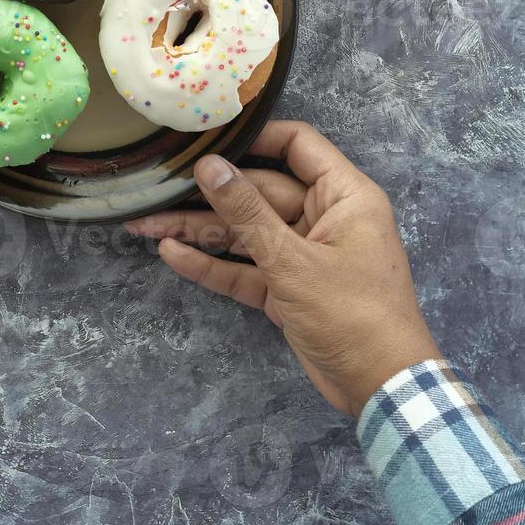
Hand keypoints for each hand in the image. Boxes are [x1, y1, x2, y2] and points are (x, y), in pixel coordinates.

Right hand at [124, 121, 440, 416]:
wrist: (379, 387)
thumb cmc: (351, 313)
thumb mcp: (293, 260)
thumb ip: (246, 211)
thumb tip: (208, 165)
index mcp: (343, 196)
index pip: (297, 145)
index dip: (253, 137)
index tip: (207, 138)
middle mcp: (323, 218)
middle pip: (258, 192)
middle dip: (207, 195)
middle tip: (156, 189)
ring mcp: (303, 255)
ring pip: (245, 232)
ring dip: (199, 231)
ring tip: (144, 223)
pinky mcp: (287, 289)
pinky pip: (245, 268)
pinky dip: (212, 264)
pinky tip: (171, 253)